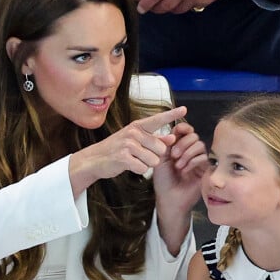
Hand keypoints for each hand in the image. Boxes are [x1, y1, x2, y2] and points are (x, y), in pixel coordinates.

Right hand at [69, 106, 185, 192]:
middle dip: (154, 156)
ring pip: (154, 160)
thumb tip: (173, 137)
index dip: (172, 115)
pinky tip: (129, 166)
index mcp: (137, 126)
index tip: (184, 109)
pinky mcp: (124, 157)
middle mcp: (133, 133)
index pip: (158, 120)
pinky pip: (143, 168)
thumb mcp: (135, 140)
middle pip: (161, 149)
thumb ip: (155, 139)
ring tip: (134, 160)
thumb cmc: (117, 149)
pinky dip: (138, 170)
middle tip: (140, 156)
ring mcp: (128, 145)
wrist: (95, 159)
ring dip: (146, 165)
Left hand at [138, 0, 243, 14]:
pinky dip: (181, 7)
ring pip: (175, 10)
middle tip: (151, 8)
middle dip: (155, 9)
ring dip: (168, 9)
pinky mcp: (201, 3)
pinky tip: (180, 1)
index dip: (146, 3)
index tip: (140, 8)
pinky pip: (187, 8)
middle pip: (164, 6)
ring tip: (164, 5)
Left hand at [152, 120, 206, 214]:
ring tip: (178, 166)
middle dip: (183, 143)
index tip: (178, 130)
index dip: (183, 128)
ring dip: (188, 153)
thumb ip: (166, 144)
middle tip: (174, 155)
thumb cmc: (163, 181)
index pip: (184, 131)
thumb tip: (174, 131)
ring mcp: (198, 159)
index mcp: (177, 146)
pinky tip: (185, 171)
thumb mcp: (160, 159)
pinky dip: (193, 162)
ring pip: (200, 144)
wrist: (169, 198)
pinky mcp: (205, 168)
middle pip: (193, 135)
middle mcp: (189, 151)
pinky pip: (204, 157)